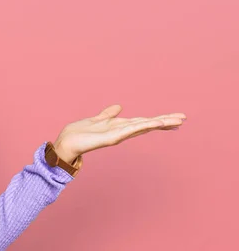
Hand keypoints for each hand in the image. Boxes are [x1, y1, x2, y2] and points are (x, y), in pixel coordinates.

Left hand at [52, 104, 186, 163]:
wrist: (66, 143)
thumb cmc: (79, 133)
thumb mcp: (96, 119)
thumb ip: (107, 114)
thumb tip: (119, 106)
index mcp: (119, 126)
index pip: (143, 121)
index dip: (158, 119)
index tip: (175, 118)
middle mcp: (121, 131)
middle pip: (147, 124)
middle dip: (165, 121)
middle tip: (184, 118)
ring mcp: (118, 135)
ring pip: (142, 126)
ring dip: (159, 123)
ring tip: (176, 120)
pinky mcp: (112, 138)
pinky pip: (130, 130)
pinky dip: (142, 126)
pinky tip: (154, 123)